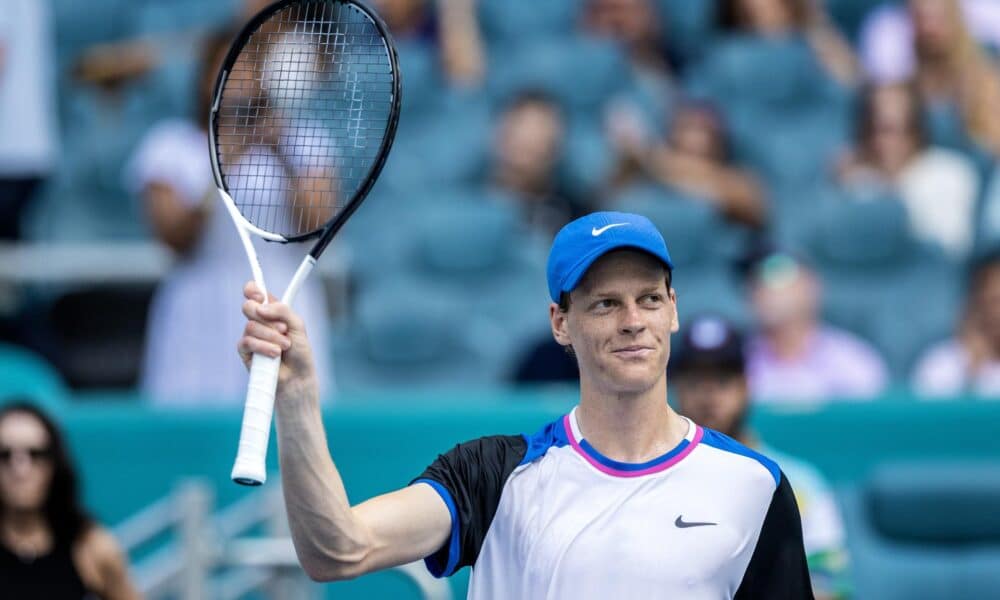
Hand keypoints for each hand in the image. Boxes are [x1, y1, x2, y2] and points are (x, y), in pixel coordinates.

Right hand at [238, 281, 318, 402]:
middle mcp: (259, 321)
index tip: (260, 295)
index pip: (255, 293)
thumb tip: (261, 307)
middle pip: (248, 306)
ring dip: (271, 336)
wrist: (298, 377)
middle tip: (282, 328)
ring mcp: (251, 336)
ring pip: (251, 326)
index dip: (253, 289)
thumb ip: (282, 311)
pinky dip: (263, 347)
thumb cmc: (300, 352)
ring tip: (285, 346)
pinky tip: (275, 354)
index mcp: (271, 311)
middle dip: (265, 317)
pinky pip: (247, 342)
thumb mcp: (298, 326)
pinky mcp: (245, 352)